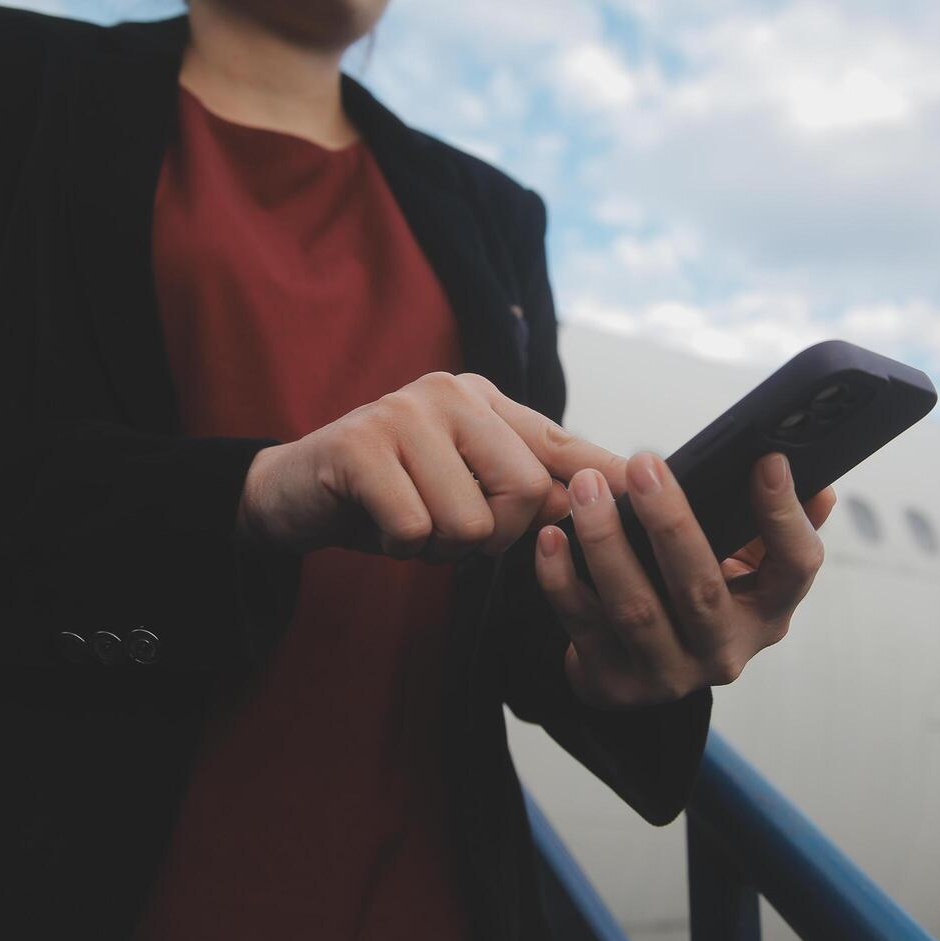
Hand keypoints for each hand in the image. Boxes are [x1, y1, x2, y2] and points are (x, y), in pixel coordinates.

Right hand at [236, 371, 627, 559]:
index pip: (560, 442)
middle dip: (494, 536)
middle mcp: (451, 392)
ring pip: (471, 520)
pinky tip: (380, 526)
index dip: (602, 474)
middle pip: (525, 490)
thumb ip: (529, 485)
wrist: (293, 493)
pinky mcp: (359, 445)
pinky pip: (415, 528)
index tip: (645, 492)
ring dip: (441, 548)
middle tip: (452, 533)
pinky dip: (400, 547)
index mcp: (485, 401)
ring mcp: (403, 412)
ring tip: (412, 525)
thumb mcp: (465, 485)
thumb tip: (612, 495)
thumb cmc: (392, 494)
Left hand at [535, 451, 833, 708]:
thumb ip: (774, 526)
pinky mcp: (613, 684)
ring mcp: (668, 675)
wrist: (641, 668)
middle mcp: (724, 652)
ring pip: (635, 608)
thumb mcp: (744, 566)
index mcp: (767, 613)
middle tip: (645, 464)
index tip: (765, 461)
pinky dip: (560, 578)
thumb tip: (820, 486)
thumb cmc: (696, 595)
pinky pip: (581, 624)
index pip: (796, 568)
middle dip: (670, 521)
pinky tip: (552, 537)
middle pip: (701, 588)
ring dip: (607, 542)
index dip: (783, 516)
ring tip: (587, 489)